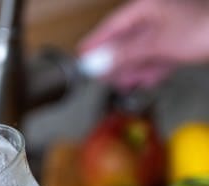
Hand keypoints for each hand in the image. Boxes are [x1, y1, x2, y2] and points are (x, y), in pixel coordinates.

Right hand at [79, 0, 208, 89]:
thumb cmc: (202, 28)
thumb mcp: (156, 43)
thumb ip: (127, 52)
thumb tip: (104, 60)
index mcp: (146, 9)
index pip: (112, 27)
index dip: (96, 42)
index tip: (82, 54)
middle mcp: (153, 19)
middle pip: (124, 42)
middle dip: (114, 62)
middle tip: (101, 76)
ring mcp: (164, 32)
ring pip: (139, 53)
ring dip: (131, 70)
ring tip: (122, 83)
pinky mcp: (174, 45)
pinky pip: (154, 59)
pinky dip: (149, 70)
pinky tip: (146, 79)